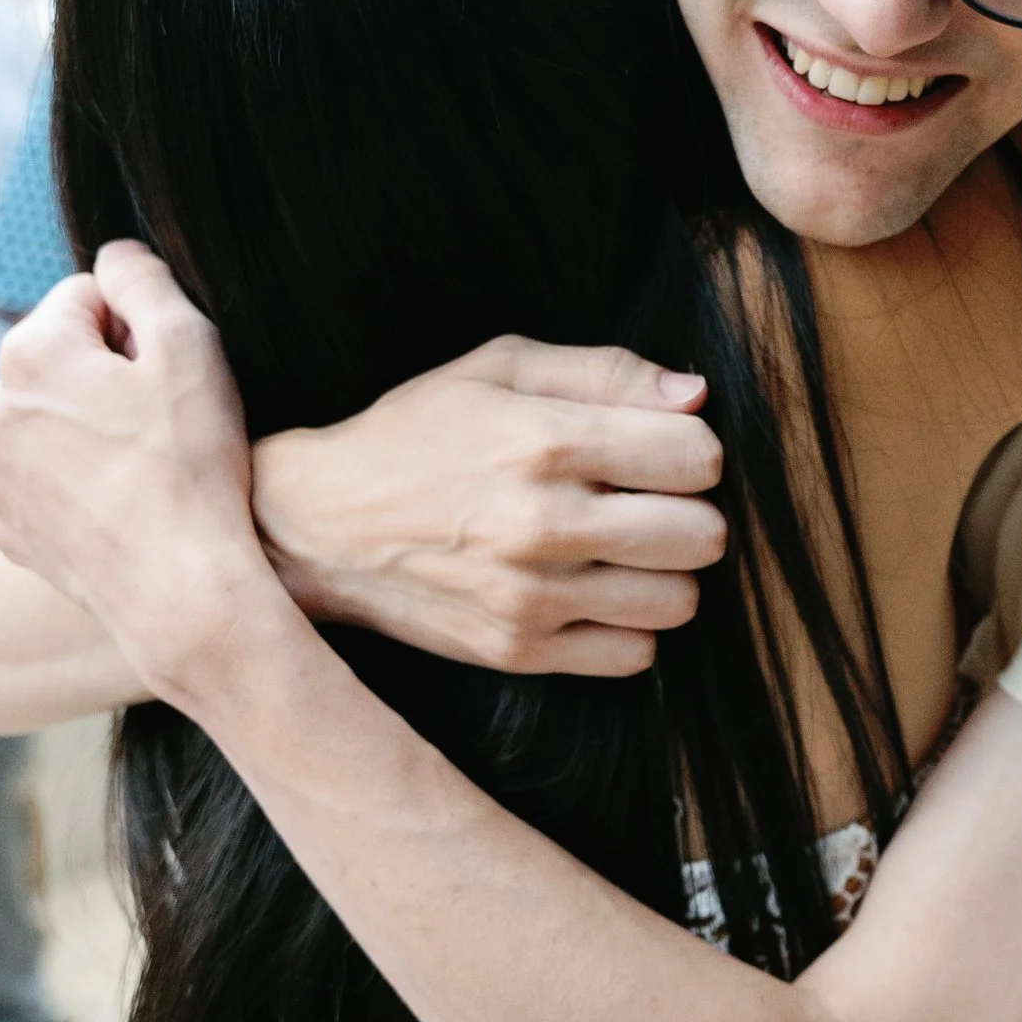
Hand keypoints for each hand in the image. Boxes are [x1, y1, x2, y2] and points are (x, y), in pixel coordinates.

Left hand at [0, 242, 273, 704]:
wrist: (180, 591)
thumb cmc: (190, 466)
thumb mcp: (189, 346)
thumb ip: (143, 278)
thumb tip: (114, 254)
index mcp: (28, 353)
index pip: (88, 300)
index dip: (141, 331)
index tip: (170, 377)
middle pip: (62, 360)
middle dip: (107, 378)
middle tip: (163, 424)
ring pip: (50, 421)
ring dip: (90, 429)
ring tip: (144, 470)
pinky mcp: (8, 528)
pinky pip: (45, 480)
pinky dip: (78, 483)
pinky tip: (123, 506)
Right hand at [253, 339, 726, 677]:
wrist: (319, 527)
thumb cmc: (416, 434)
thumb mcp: (498, 368)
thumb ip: (605, 371)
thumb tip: (697, 395)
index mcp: (544, 441)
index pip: (697, 457)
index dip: (689, 449)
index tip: (655, 449)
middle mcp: (543, 524)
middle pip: (702, 536)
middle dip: (688, 512)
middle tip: (644, 502)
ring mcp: (532, 597)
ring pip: (679, 602)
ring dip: (663, 574)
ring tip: (619, 550)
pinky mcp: (520, 651)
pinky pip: (635, 654)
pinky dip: (628, 625)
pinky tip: (592, 592)